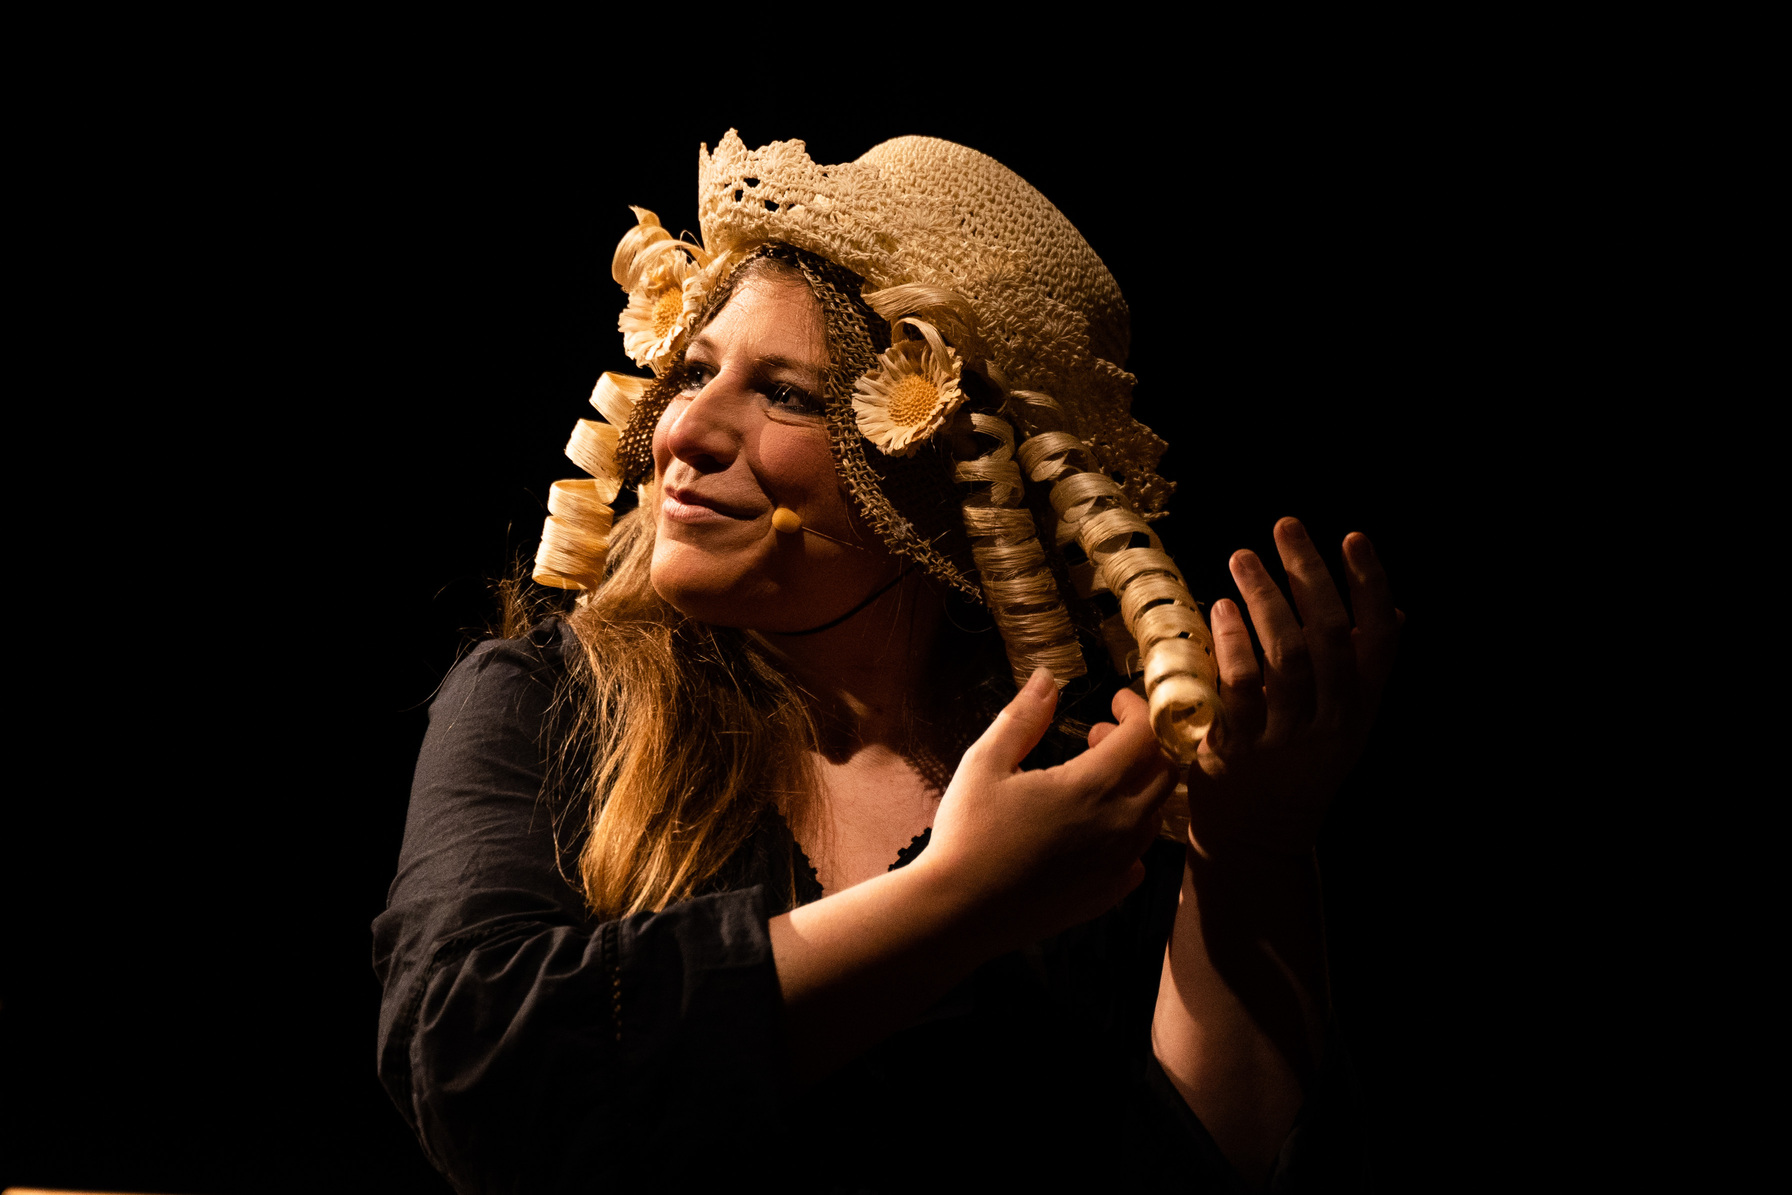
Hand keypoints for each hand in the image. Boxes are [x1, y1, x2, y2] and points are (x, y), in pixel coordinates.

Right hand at [922, 670, 1177, 950]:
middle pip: (1165, 772)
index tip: (1114, 700)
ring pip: (1154, 813)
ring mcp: (1118, 865)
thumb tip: (1046, 678)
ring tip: (1090, 779)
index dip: (1137, 709)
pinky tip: (1093, 829)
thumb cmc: (968, 833)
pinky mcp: (1108, 894)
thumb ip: (1023, 717)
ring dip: (1135, 785)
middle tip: (1099, 736)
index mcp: (1092, 787)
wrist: (958, 911)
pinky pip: (1139, 855)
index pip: (1147, 735)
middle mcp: (1119, 825)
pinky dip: (1128, 832)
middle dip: (1141, 744)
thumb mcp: (985, 762)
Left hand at [1187, 518, 1401, 854]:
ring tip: (1243, 558)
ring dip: (1265, 598)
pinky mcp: (1238, 750)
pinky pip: (1238, 686)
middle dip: (1309, 574)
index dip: (1370, 585)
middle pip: (1329, 637)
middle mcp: (1330, 724)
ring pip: (1284, 655)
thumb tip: (1393, 612)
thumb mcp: (1343, 727)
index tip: (1352, 538)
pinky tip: (1219, 609)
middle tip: (1285, 529)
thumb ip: (1362, 673)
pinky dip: (1231, 641)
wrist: (1257, 844)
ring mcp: (1285, 738)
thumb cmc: (1300, 772)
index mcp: (1360, 714)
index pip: (1380, 641)